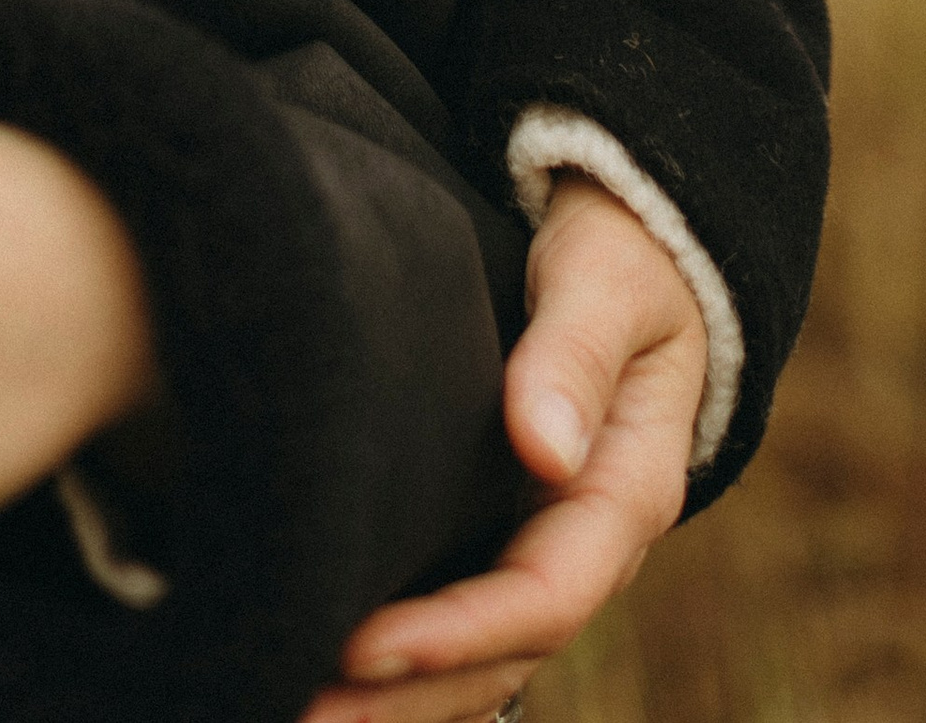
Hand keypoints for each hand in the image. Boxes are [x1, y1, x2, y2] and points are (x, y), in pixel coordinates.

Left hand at [301, 173, 708, 722]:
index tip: (362, 648)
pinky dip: (404, 670)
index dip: (456, 633)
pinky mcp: (503, 531)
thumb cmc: (619, 258)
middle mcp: (588, 541)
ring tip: (292, 710)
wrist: (634, 249)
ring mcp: (546, 545)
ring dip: (398, 704)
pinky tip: (325, 675)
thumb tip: (545, 447)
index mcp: (627, 490)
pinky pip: (461, 626)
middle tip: (297, 713)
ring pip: (483, 662)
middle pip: (506, 657)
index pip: (544, 595)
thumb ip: (577, 351)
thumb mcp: (610, 283)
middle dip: (407, 700)